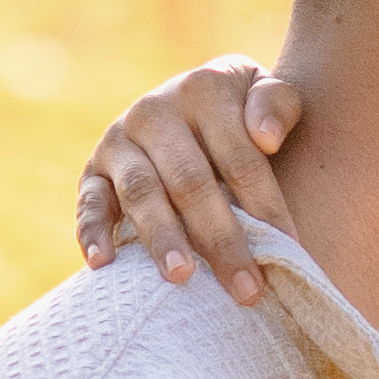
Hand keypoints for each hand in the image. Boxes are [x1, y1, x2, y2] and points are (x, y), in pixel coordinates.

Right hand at [78, 52, 302, 291]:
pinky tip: (104, 263)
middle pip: (191, 181)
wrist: (190, 100)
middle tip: (247, 289)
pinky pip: (89, 202)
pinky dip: (92, 232)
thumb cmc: (242, 110)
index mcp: (202, 89)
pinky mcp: (93, 170)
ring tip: (182, 276)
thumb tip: (267, 138)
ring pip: (141, 193)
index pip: (239, 157)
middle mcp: (154, 111)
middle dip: (221, 238)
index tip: (289, 248)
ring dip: (162, 237)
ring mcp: (118, 141)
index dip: (266, 205)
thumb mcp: (263, 91)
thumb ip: (277, 103)